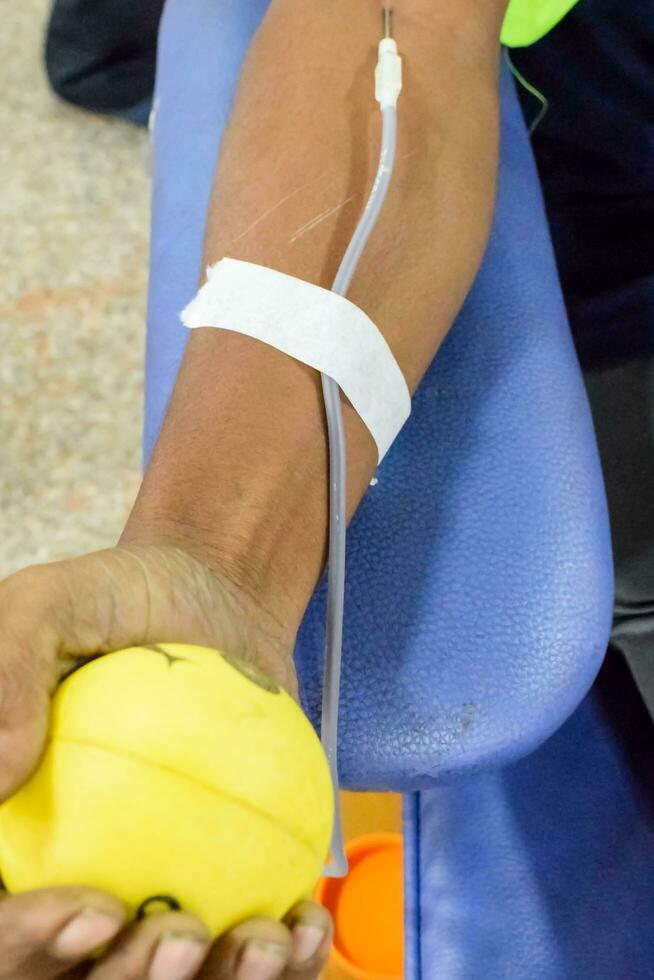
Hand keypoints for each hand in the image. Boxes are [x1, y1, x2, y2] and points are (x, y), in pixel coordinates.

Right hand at [0, 544, 331, 977]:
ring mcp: (150, 890)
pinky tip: (302, 924)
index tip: (95, 909)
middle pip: (76, 979)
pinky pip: (248, 948)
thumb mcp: (48, 606)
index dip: (27, 945)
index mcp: (13, 837)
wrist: (212, 596)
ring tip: (261, 939)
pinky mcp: (224, 884)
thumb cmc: (120, 598)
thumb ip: (9, 670)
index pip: (1, 925)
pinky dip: (280, 961)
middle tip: (180, 933)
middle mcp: (70, 881)